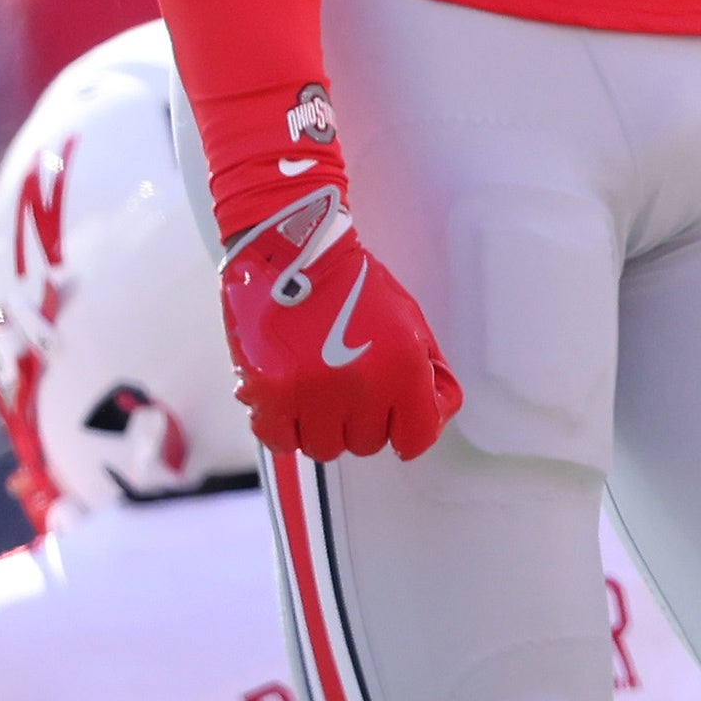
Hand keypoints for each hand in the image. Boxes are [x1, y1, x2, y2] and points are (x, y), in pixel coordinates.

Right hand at [219, 178, 461, 462]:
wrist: (295, 252)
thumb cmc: (357, 288)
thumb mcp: (412, 324)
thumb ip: (428, 373)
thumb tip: (435, 414)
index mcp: (402, 368)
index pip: (416, 438)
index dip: (409, 432)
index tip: (398, 425)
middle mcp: (359, 387)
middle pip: (367, 443)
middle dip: (363, 422)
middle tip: (351, 391)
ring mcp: (310, 393)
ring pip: (324, 448)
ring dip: (325, 428)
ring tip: (319, 394)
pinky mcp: (266, 393)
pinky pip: (280, 440)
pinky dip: (286, 429)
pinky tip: (291, 404)